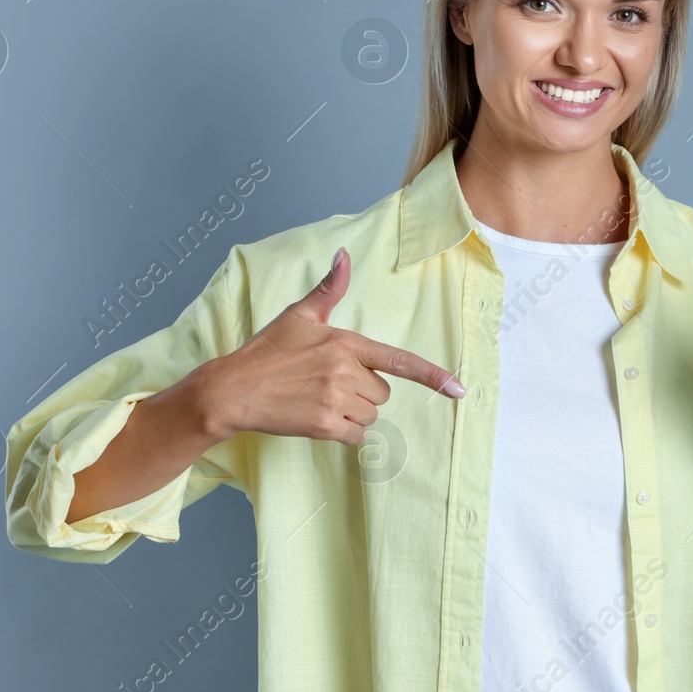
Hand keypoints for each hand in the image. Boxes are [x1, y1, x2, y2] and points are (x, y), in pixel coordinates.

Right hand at [200, 247, 465, 443]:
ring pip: (370, 416)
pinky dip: (344, 433)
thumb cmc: (266, 351)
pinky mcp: (324, 426)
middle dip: (363, 391)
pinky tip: (319, 418)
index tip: (459, 390)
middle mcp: (345, 372)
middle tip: (328, 383)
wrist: (233, 389)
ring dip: (353, 413)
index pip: (398, 360)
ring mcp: (335, 401)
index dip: (432, 376)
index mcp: (346, 343)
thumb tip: (343, 255)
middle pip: (383, 393)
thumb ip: (328, 289)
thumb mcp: (299, 316)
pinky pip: (356, 436)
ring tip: (320, 400)